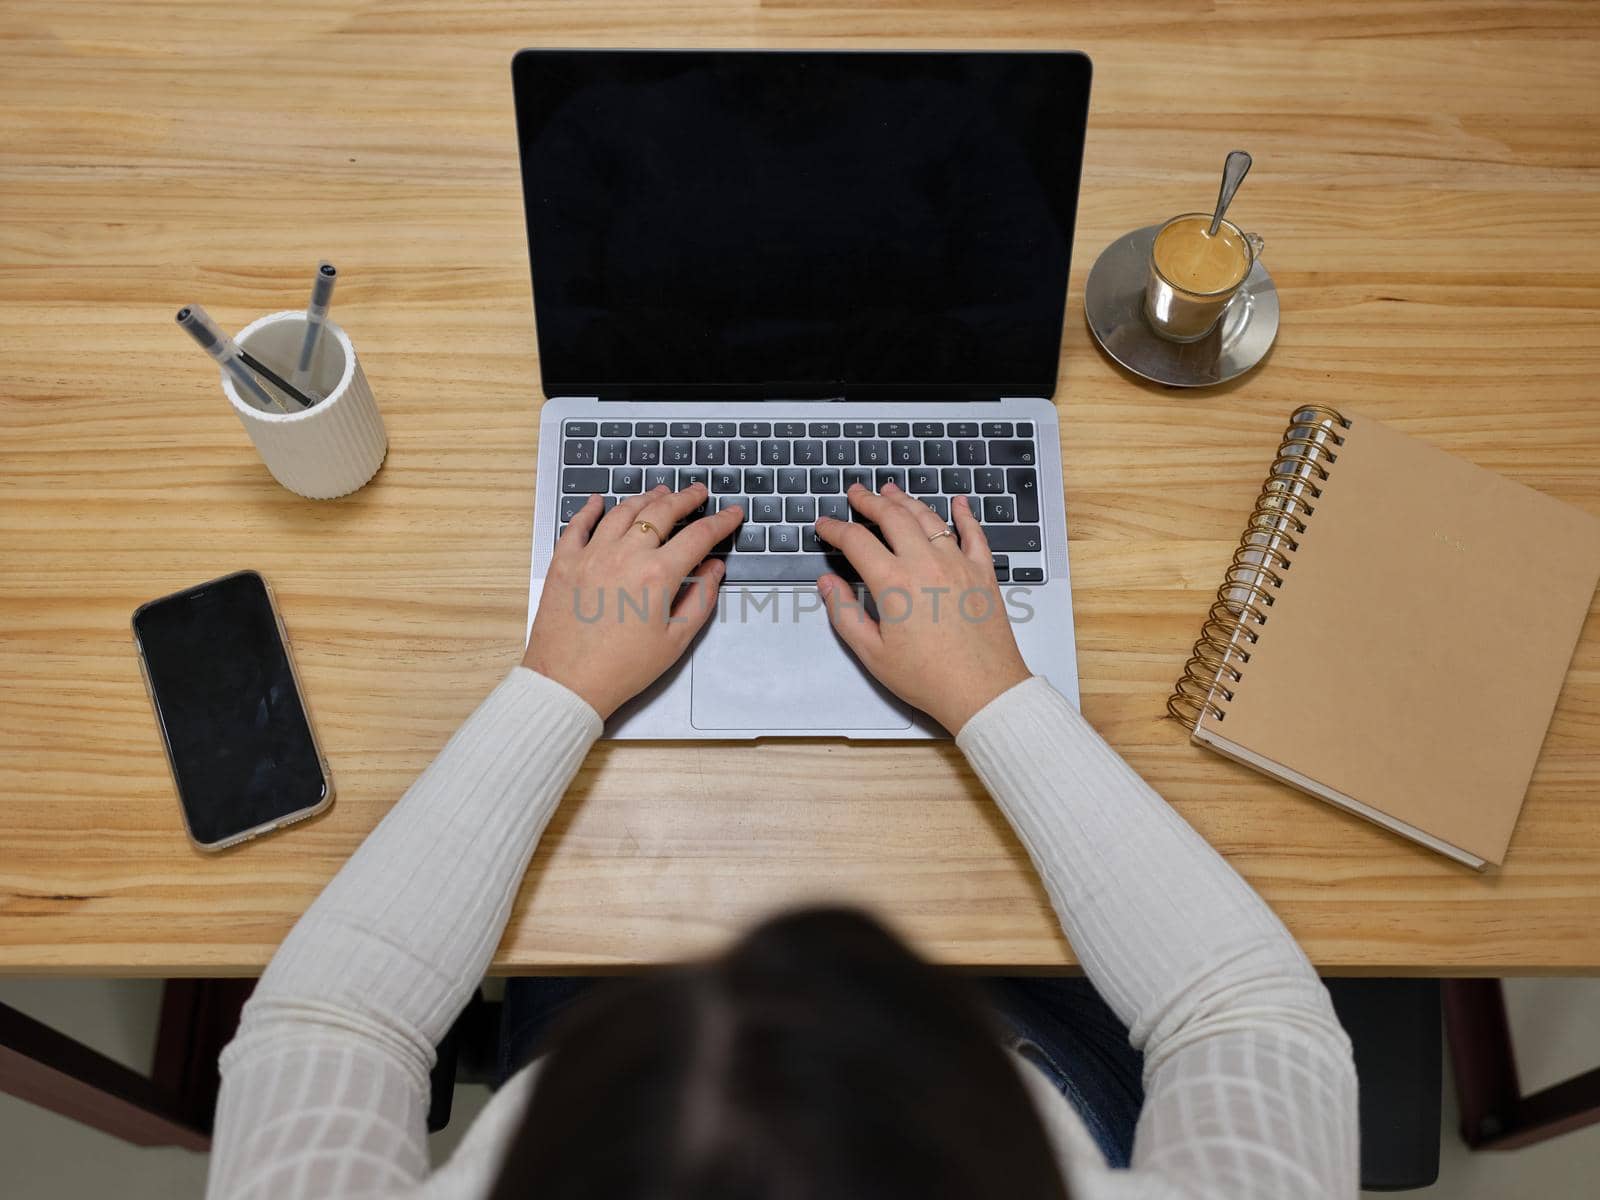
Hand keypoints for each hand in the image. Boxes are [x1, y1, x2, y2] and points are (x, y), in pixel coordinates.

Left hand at [523, 484, 743, 718]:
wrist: (567, 683)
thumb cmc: (623, 669)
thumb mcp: (675, 640)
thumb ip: (701, 598)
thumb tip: (714, 568)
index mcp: (657, 574)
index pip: (698, 536)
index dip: (720, 521)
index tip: (731, 513)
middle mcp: (625, 555)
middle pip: (661, 512)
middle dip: (685, 498)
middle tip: (697, 492)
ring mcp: (591, 554)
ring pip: (623, 511)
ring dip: (645, 498)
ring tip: (659, 492)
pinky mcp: (564, 562)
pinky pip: (578, 524)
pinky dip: (591, 509)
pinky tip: (600, 501)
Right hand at [814, 484, 1030, 733]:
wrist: (982, 691)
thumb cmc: (928, 678)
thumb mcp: (872, 653)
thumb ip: (844, 613)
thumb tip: (827, 583)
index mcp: (894, 583)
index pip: (856, 541)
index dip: (835, 529)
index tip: (825, 525)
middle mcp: (926, 564)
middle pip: (893, 517)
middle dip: (870, 501)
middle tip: (857, 493)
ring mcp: (958, 564)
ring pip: (929, 518)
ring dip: (907, 501)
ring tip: (891, 491)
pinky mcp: (983, 573)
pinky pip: (974, 533)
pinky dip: (964, 514)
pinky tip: (958, 503)